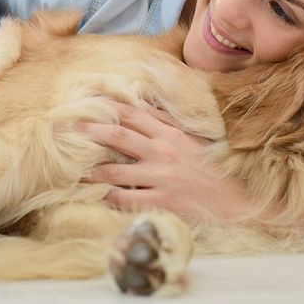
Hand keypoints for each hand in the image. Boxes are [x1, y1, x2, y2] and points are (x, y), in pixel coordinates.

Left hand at [80, 101, 253, 222]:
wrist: (234, 203)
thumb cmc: (213, 172)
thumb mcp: (195, 143)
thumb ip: (170, 127)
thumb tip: (146, 109)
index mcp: (172, 135)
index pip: (135, 114)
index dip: (110, 106)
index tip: (90, 100)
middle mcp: (164, 152)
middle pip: (119, 135)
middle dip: (91, 130)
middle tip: (69, 129)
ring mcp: (161, 178)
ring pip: (115, 171)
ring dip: (92, 171)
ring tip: (75, 172)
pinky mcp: (161, 201)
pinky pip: (126, 199)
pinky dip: (109, 198)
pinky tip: (98, 198)